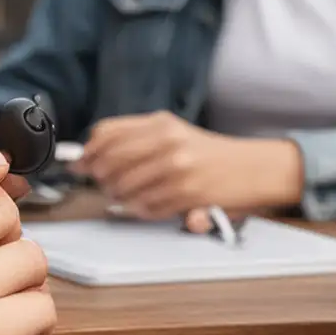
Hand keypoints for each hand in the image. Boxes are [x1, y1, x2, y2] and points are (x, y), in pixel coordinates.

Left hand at [79, 111, 302, 219]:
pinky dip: (141, 211)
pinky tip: (149, 205)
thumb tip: (92, 155)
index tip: (81, 164)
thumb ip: (137, 139)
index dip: (88, 151)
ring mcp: (177, 169)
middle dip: (100, 178)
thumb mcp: (175, 133)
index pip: (107, 133)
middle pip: (109, 162)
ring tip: (127, 198)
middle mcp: (168, 142)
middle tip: (104, 185)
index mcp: (162, 123)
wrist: (255, 168)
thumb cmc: (212, 154)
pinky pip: (146, 208)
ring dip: (119, 198)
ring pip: (124, 188)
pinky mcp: (187, 195)